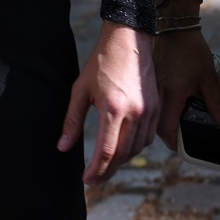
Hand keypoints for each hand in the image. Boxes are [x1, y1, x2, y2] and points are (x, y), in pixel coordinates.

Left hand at [60, 21, 156, 184]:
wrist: (128, 39)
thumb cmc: (101, 62)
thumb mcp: (80, 90)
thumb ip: (72, 121)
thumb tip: (63, 146)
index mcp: (113, 109)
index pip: (106, 151)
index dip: (96, 171)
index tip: (87, 180)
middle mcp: (135, 113)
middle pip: (122, 155)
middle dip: (107, 171)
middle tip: (94, 180)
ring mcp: (149, 111)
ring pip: (137, 149)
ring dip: (122, 161)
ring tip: (107, 166)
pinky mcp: (156, 107)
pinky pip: (148, 137)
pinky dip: (135, 148)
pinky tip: (124, 149)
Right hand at [153, 26, 219, 149]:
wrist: (175, 27)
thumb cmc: (192, 51)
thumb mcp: (209, 78)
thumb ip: (218, 105)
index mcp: (171, 95)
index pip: (167, 130)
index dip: (176, 143)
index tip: (189, 145)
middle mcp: (157, 94)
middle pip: (158, 127)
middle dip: (172, 135)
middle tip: (188, 134)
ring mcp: (151, 89)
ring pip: (155, 116)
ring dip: (167, 123)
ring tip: (184, 119)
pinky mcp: (150, 84)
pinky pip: (154, 105)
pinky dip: (164, 110)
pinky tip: (177, 105)